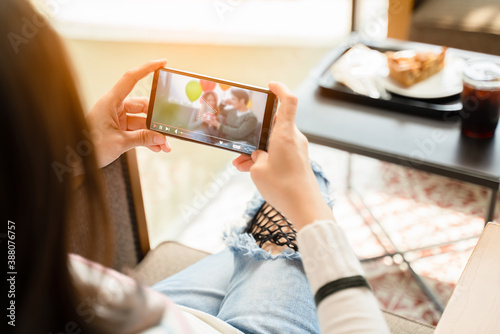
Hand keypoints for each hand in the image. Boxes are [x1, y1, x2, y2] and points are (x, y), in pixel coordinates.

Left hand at [86, 59, 170, 167]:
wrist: (75, 161)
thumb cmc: (88, 148)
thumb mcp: (120, 143)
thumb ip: (143, 138)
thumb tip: (161, 138)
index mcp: (110, 102)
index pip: (131, 78)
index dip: (147, 68)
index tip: (162, 63)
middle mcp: (114, 107)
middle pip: (142, 106)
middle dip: (156, 119)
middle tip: (168, 129)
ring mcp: (116, 118)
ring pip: (142, 121)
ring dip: (153, 133)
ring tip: (164, 145)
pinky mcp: (118, 129)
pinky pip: (137, 130)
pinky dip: (146, 138)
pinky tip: (156, 147)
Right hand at [232, 82, 332, 229]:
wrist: (305, 208)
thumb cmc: (283, 187)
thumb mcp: (258, 170)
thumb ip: (255, 157)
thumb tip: (258, 155)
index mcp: (285, 134)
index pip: (288, 101)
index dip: (280, 88)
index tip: (269, 85)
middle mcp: (293, 138)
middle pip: (274, 124)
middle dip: (255, 132)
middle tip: (240, 141)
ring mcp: (297, 150)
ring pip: (273, 141)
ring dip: (256, 149)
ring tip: (239, 164)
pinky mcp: (297, 161)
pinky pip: (278, 152)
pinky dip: (264, 158)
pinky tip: (248, 170)